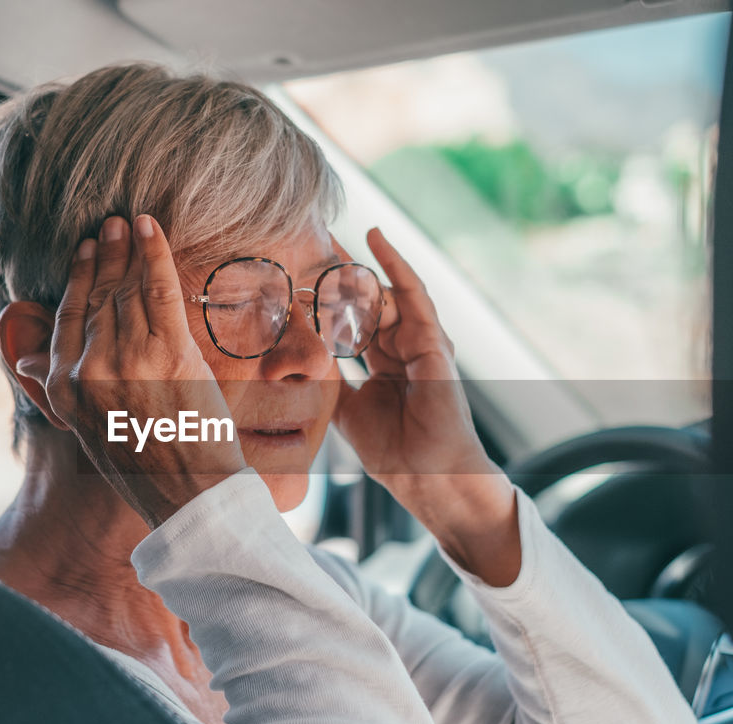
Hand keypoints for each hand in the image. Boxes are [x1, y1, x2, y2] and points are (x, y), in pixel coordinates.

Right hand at [18, 214, 246, 526]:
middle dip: (103, 258)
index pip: (67, 319)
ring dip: (127, 251)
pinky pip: (159, 290)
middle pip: (95, 299)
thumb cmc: (143, 468)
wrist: (187, 498)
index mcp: (64, 390)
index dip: (76, 280)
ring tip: (128, 224)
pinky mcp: (170, 354)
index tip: (83, 253)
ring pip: (125, 291)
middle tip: (108, 225)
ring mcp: (129, 361)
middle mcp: (89, 371)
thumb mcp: (86, 430)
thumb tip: (27, 360)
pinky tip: (151, 228)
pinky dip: (155, 254)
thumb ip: (58, 388)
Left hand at [333, 228, 520, 584]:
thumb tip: (299, 355)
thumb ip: (331, 378)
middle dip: (339, 272)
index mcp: (384, 364)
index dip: (328, 297)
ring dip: (356, 267)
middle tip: (308, 241)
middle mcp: (404, 347)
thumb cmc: (392, 449)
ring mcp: (421, 342)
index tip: (299, 272)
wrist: (426, 475)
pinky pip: (413, 294)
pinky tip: (376, 239)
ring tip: (327, 241)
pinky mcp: (433, 341)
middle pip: (367, 299)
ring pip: (384, 293)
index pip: (353, 319)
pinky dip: (395, 264)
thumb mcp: (345, 408)